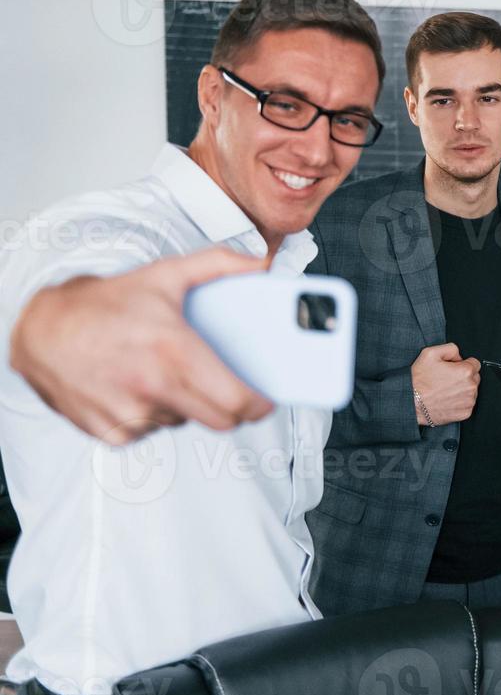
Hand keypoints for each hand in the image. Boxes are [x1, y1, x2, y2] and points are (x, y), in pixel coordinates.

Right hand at [8, 247, 274, 443]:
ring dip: (186, 404)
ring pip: (183, 421)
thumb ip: (220, 265)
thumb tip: (263, 263)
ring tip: (166, 372)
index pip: (235, 402)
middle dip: (231, 408)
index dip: (257, 405)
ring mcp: (130, 414)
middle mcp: (152, 387)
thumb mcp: (166, 274)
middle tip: (228, 388)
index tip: (264, 401)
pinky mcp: (110, 431)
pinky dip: (153, 413)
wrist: (42, 329)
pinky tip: (139, 386)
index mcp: (174, 352)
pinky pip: (151, 430)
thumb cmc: (106, 304)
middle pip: (219, 421)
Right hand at [410, 343, 478, 425]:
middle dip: (464, 377)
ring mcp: (468, 402)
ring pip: (472, 391)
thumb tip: (459, 356)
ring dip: (463, 390)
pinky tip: (447, 400)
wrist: (410, 402)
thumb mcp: (431, 353)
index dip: (463, 364)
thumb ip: (451, 348)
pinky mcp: (465, 413)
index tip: (454, 368)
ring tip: (445, 390)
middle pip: (475, 378)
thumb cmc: (418, 380)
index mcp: (465, 371)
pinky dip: (460, 402)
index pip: (475, 363)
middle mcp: (470, 387)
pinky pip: (468, 404)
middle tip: (447, 379)